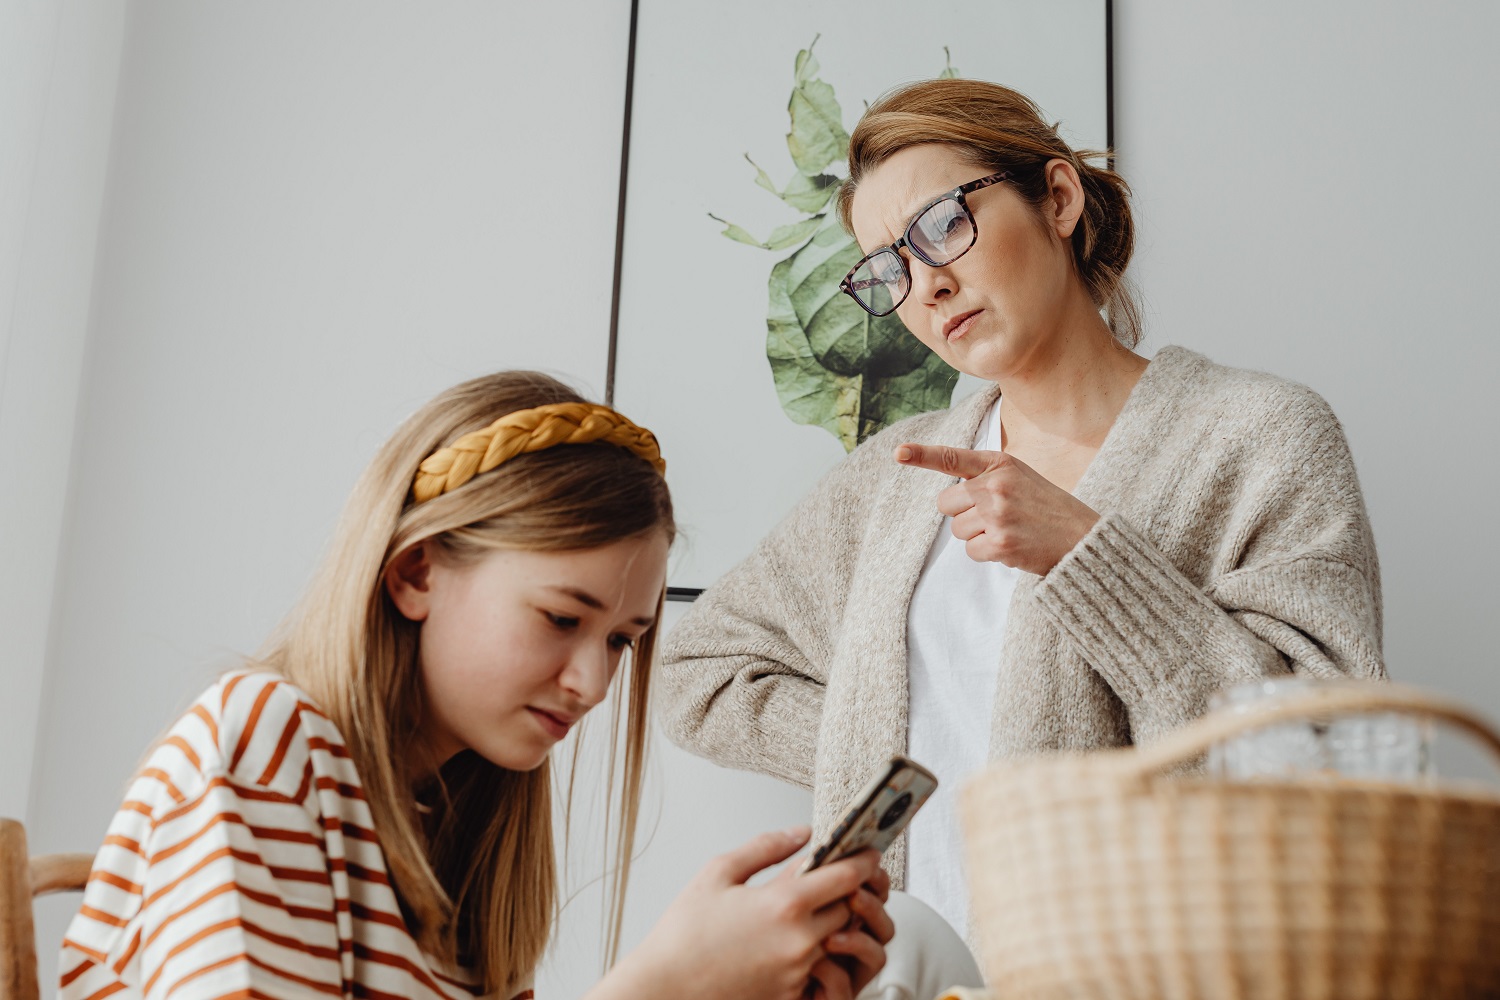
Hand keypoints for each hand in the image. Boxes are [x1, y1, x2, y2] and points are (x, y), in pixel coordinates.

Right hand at [595, 828, 887, 999]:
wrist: (664, 988)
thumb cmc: (683, 934)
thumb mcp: (718, 873)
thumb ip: (765, 848)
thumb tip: (801, 833)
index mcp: (783, 904)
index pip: (848, 877)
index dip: (863, 861)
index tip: (868, 852)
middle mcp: (799, 940)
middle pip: (850, 908)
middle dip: (846, 892)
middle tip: (832, 878)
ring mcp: (797, 972)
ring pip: (836, 939)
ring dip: (829, 921)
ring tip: (802, 910)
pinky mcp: (790, 995)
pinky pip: (818, 968)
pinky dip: (811, 951)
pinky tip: (784, 941)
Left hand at [895, 443, 1099, 574]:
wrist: (1084, 538)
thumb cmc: (1048, 508)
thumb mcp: (1021, 477)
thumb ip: (987, 477)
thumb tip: (950, 497)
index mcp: (1000, 464)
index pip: (953, 458)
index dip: (921, 455)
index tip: (898, 453)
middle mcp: (995, 486)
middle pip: (945, 503)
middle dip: (962, 513)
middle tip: (995, 516)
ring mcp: (997, 515)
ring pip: (957, 530)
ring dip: (977, 536)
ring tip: (1010, 530)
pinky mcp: (1000, 544)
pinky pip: (971, 551)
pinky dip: (987, 554)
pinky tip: (1012, 546)